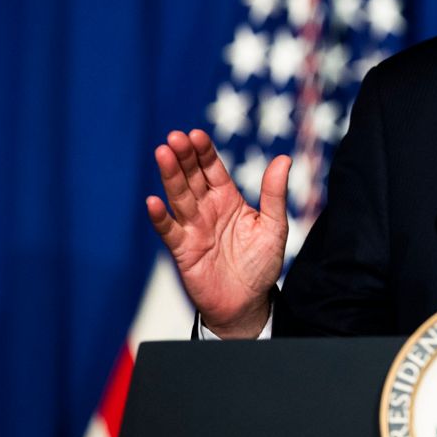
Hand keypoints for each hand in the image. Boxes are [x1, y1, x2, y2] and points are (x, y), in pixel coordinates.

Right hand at [146, 129, 290, 337]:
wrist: (248, 302)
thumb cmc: (261, 264)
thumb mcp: (274, 226)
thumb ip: (275, 194)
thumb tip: (284, 159)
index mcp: (228, 199)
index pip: (213, 169)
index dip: (204, 152)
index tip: (196, 134)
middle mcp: (207, 209)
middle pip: (192, 177)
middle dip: (183, 157)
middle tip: (175, 137)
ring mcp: (193, 228)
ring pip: (179, 197)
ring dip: (170, 176)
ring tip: (162, 154)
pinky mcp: (183, 250)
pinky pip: (169, 231)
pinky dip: (161, 218)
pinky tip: (153, 202)